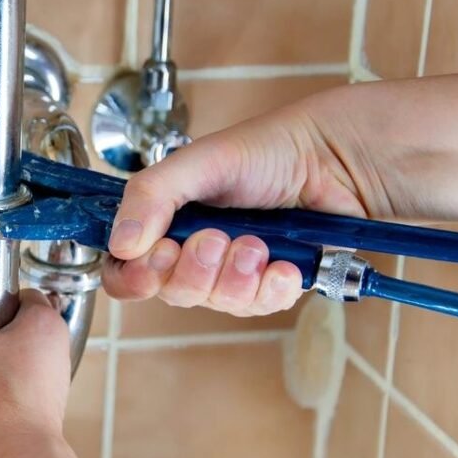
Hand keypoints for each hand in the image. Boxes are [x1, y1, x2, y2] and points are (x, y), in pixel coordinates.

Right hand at [103, 86, 374, 316]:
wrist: (337, 159)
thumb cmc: (269, 150)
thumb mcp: (198, 163)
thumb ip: (150, 196)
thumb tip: (120, 245)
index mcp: (165, 219)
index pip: (125, 267)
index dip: (132, 276)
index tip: (155, 260)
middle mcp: (193, 248)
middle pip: (170, 291)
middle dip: (194, 270)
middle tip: (216, 238)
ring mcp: (232, 270)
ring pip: (215, 302)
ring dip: (236, 277)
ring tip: (258, 244)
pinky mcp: (270, 284)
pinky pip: (258, 307)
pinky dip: (271, 289)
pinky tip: (284, 265)